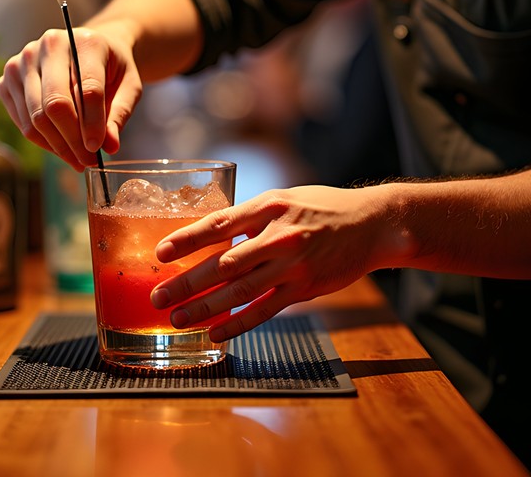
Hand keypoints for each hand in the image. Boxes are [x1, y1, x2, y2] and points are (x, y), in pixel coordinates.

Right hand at [0, 25, 143, 168]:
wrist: (85, 49)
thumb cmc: (110, 68)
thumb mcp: (129, 86)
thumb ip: (120, 113)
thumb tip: (109, 146)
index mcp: (84, 41)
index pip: (86, 89)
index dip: (92, 124)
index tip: (98, 149)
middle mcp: (48, 45)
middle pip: (55, 105)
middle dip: (73, 141)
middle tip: (88, 161)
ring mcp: (23, 61)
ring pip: (36, 117)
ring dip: (57, 146)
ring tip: (77, 159)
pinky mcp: (8, 79)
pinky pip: (22, 121)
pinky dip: (42, 141)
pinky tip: (61, 146)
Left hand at [149, 184, 406, 341]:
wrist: (372, 224)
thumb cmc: (322, 207)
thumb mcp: (284, 198)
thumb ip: (249, 216)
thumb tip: (210, 234)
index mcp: (268, 206)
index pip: (219, 224)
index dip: (187, 239)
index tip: (160, 253)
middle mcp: (279, 236)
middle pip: (223, 264)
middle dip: (186, 283)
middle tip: (158, 297)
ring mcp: (293, 265)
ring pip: (240, 291)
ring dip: (205, 308)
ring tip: (178, 318)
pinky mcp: (305, 288)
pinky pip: (264, 310)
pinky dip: (238, 324)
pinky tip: (216, 333)